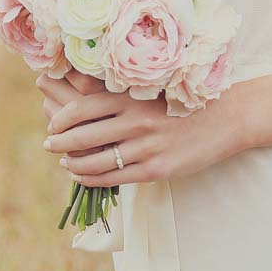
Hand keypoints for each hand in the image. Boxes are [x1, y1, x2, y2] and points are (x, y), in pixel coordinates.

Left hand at [36, 66, 244, 186]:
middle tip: (48, 145)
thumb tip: (83, 98)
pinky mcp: (155, 168)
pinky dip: (92, 179)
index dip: (61, 119)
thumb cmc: (183, 103)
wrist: (223, 119)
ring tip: (65, 163)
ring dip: (73, 164)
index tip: (52, 124)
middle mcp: (135, 120)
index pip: (82, 108)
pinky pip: (113, 178)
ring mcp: (145, 147)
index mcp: (132, 97)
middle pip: (83, 136)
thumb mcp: (151, 91)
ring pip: (95, 161)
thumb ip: (121, 96)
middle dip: (59, 143)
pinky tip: (84, 176)